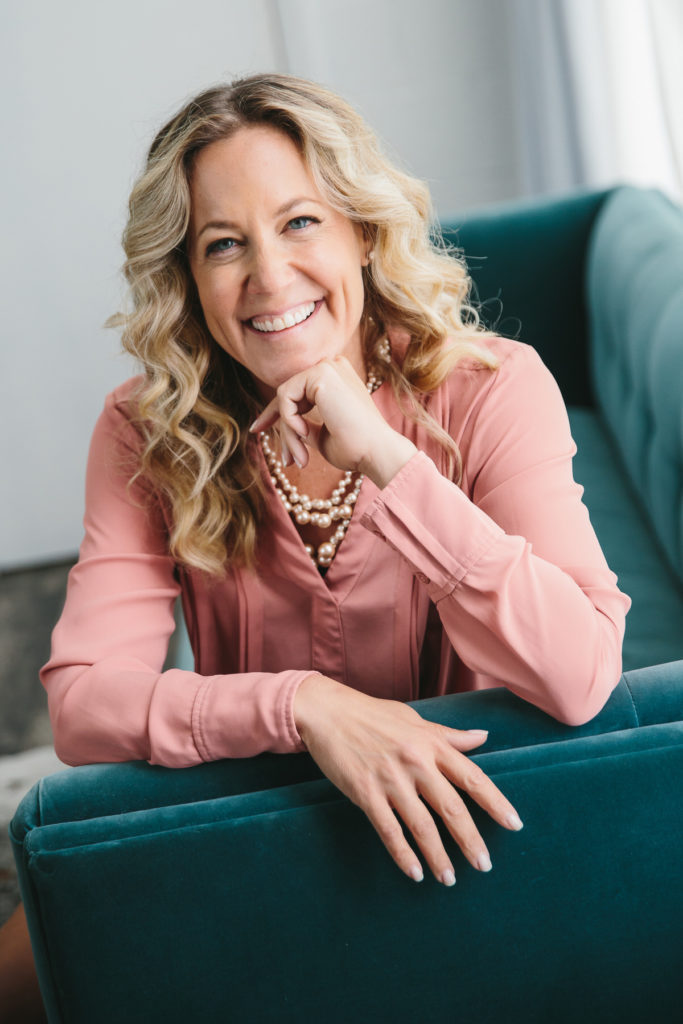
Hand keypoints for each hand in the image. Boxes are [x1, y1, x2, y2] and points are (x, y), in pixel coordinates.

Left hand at [249, 356, 416, 487]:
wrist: (376, 451)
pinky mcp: (321, 373)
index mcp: (337, 378)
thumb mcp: (323, 435)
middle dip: (282, 429)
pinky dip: (289, 422)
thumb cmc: (356, 449)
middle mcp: (333, 367)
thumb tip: (284, 426)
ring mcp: (327, 367)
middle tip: (286, 461)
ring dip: (288, 432)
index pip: (297, 392)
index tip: (256, 429)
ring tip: (300, 457)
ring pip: (285, 399)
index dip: (274, 412)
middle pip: (288, 395)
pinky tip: (305, 435)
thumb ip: (305, 424)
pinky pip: (285, 398)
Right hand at [293, 674, 522, 884]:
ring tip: (450, 879)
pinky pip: (389, 830)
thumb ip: (449, 735)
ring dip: (438, 856)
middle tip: (484, 865)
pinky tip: (415, 873)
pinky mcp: (365, 793)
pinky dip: (403, 855)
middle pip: (451, 807)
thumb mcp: (415, 720)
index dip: (496, 803)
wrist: (328, 712)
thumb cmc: (373, 715)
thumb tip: (484, 736)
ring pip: (422, 825)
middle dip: (470, 840)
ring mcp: (390, 779)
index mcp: (431, 744)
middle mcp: (415, 762)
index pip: (473, 777)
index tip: (514, 824)